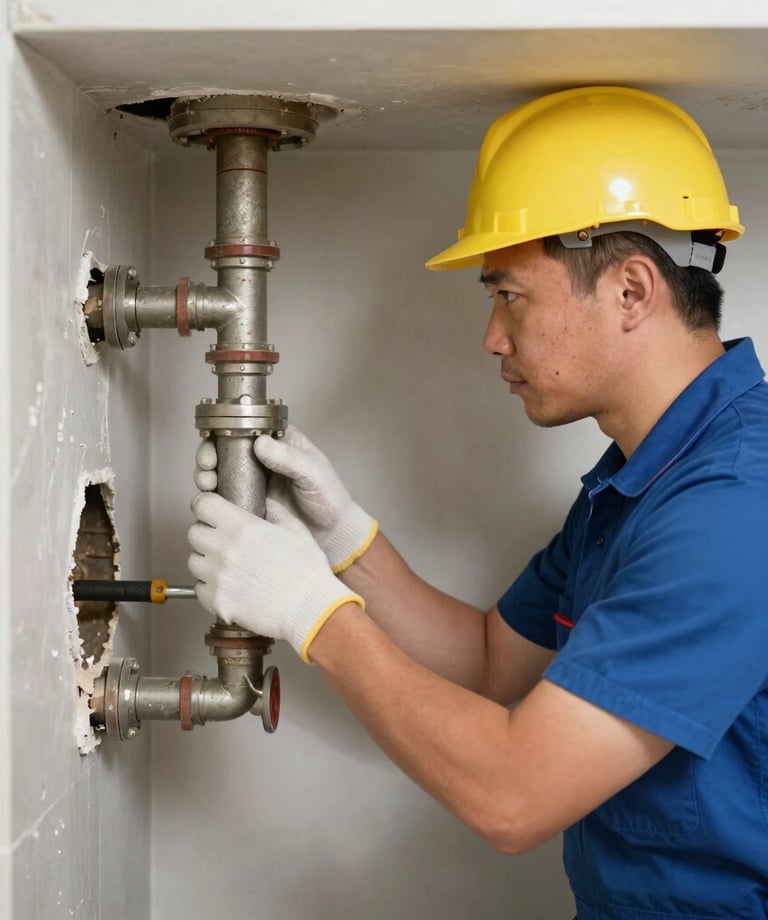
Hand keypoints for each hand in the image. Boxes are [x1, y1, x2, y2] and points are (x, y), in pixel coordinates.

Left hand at [188, 491, 363, 661]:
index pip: (203, 505)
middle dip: (206, 533)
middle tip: (222, 540)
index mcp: (242, 527)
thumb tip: (264, 502)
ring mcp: (217, 577)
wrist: (309, 609)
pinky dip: (210, 587)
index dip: (207, 506)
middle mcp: (224, 549)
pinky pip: (199, 588)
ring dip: (206, 561)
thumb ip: (275, 510)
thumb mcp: (296, 529)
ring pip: (193, 561)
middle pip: (194, 532)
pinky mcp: (216, 601)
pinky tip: (229, 586)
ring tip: (227, 566)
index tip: (212, 511)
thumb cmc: (307, 571)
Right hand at [194, 426, 377, 572]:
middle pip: (225, 449)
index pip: (246, 428)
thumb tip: (260, 443)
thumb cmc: (329, 498)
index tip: (214, 445)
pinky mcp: (247, 503)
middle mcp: (262, 458)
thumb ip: (290, 458)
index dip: (224, 433)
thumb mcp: (314, 474)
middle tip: (206, 467)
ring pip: (220, 472)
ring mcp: (252, 481)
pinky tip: (208, 502)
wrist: (332, 534)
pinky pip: (224, 497)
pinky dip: (213, 498)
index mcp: (279, 441)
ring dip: (206, 475)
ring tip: (206, 485)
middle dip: (208, 455)